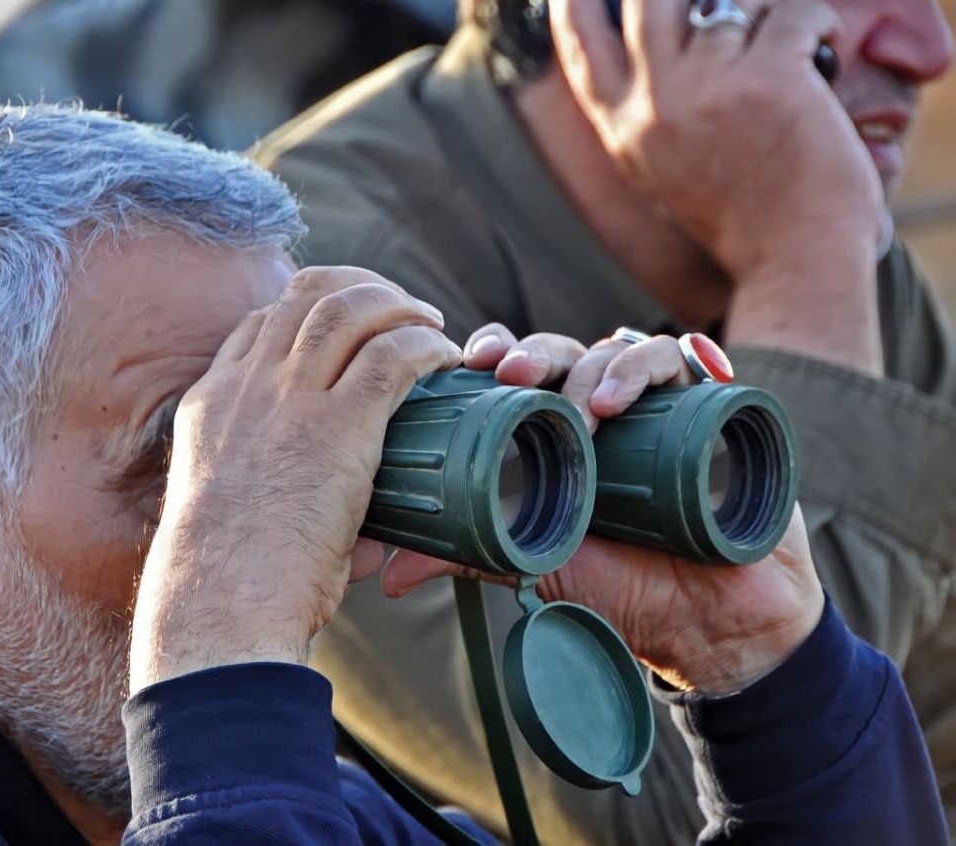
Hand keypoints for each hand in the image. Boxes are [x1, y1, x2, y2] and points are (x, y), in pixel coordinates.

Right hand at [130, 267, 461, 690]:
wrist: (219, 602)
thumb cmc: (225, 582)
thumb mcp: (226, 513)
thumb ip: (274, 498)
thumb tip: (354, 539)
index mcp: (211, 402)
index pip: (260, 322)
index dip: (308, 306)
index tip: (345, 320)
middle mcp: (246, 386)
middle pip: (307, 296)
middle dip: (361, 288)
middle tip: (401, 309)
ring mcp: (289, 400)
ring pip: (349, 310)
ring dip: (398, 306)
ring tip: (431, 323)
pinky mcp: (337, 426)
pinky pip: (391, 357)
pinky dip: (425, 347)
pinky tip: (445, 357)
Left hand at [385, 326, 824, 693]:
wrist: (712, 628)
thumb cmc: (623, 590)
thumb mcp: (537, 565)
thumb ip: (468, 556)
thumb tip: (388, 577)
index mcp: (556, 434)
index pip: (520, 371)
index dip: (494, 354)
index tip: (470, 365)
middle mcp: (604, 412)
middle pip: (563, 352)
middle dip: (535, 354)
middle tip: (512, 375)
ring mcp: (658, 408)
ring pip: (621, 349)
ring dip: (599, 367)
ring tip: (589, 409)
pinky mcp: (712, 409)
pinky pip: (689, 363)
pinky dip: (662, 364)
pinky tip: (637, 394)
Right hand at [548, 0, 882, 278]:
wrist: (792, 263)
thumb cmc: (743, 221)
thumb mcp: (667, 171)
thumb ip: (652, 112)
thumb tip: (666, 41)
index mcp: (625, 130)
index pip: (581, 44)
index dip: (578, 2)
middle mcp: (655, 105)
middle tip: (720, 4)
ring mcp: (708, 88)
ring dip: (765, 10)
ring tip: (789, 42)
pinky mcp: (769, 78)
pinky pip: (792, 10)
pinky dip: (815, 22)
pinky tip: (820, 51)